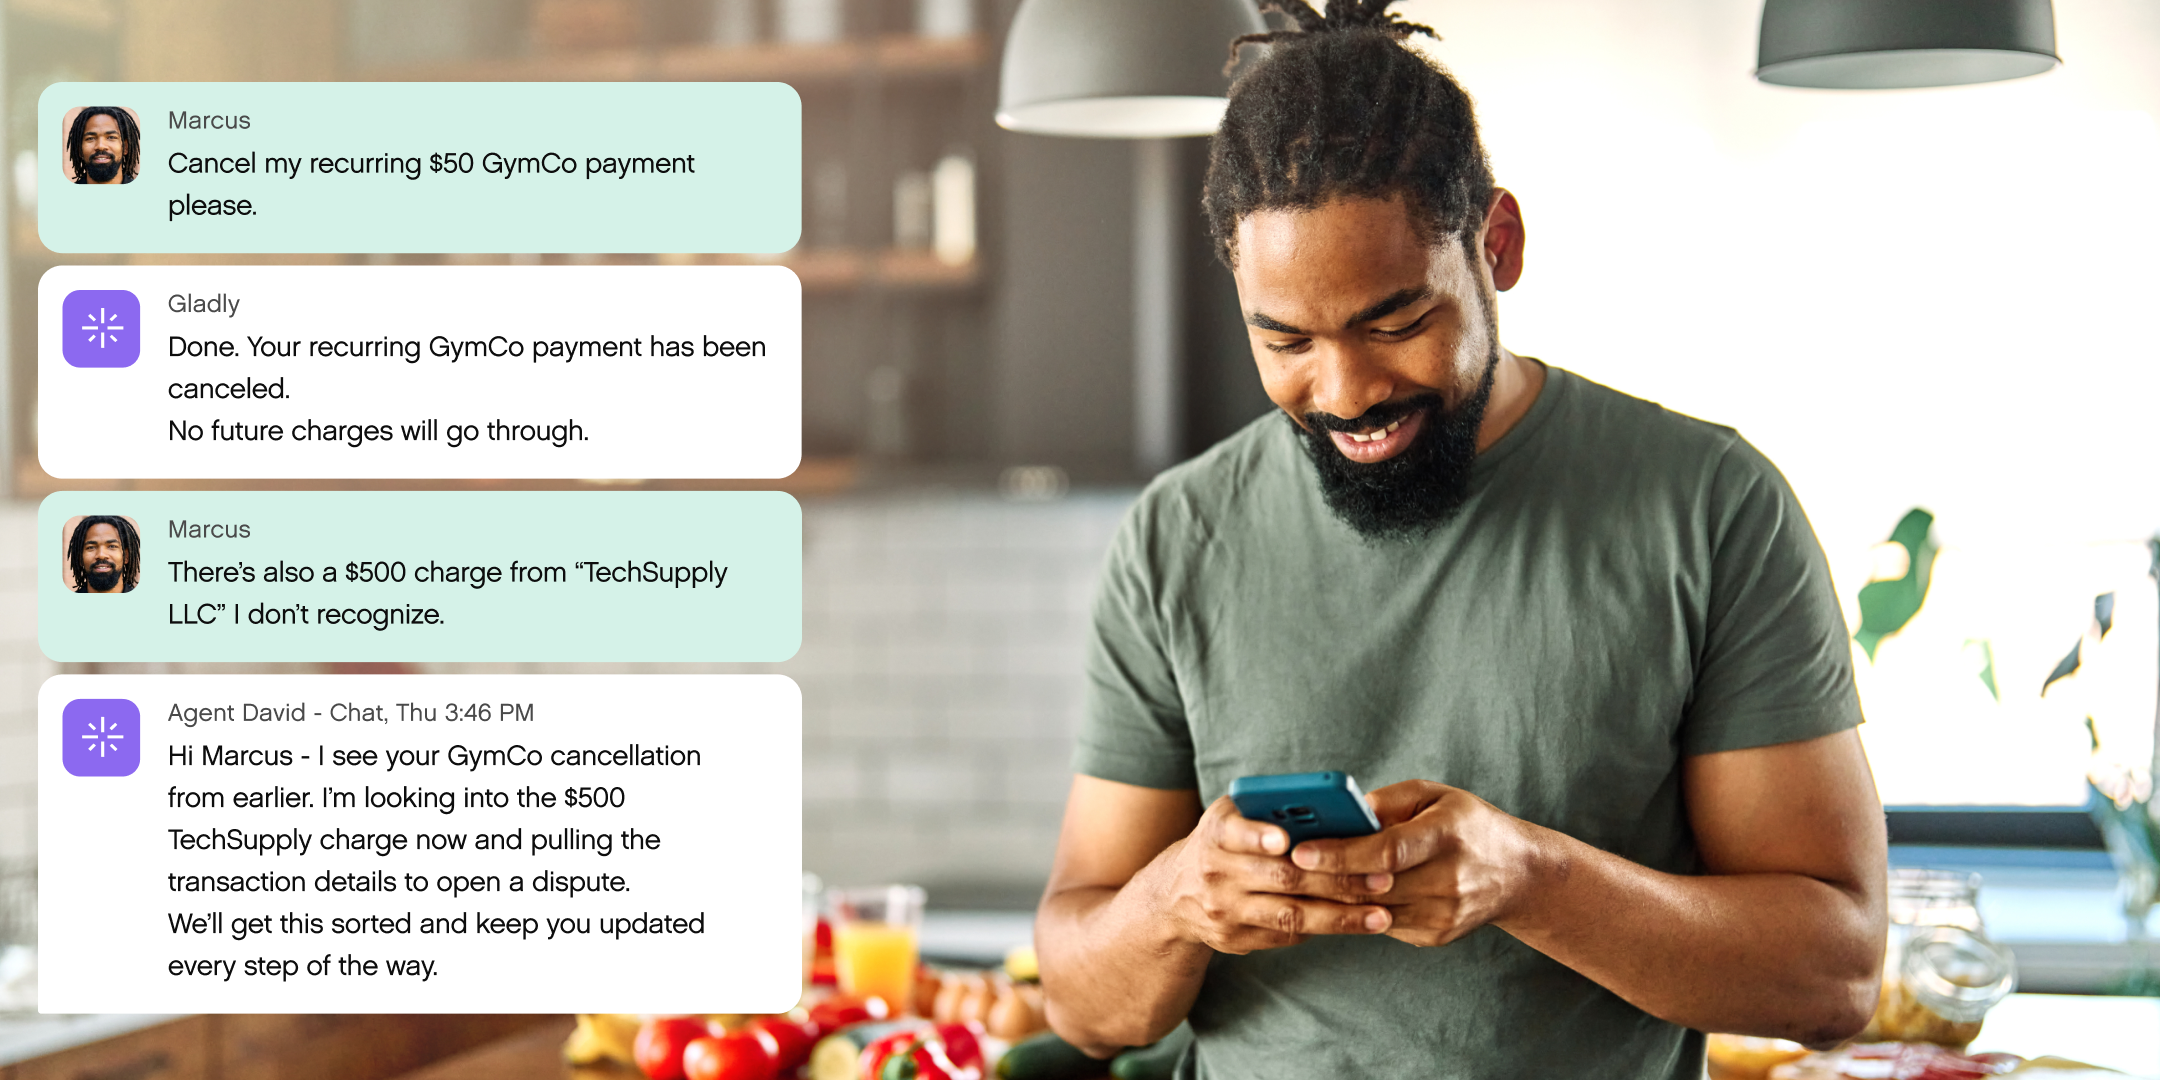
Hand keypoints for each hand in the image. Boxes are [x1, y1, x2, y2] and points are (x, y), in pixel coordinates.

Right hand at [1155, 796, 1394, 954]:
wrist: (1176, 894)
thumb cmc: (1225, 841)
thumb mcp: (1233, 815)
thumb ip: (1269, 809)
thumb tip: (1337, 814)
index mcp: (1216, 833)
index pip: (1235, 832)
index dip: (1259, 836)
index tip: (1287, 839)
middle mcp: (1215, 872)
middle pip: (1280, 878)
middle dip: (1335, 879)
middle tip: (1381, 878)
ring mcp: (1224, 911)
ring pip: (1289, 915)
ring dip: (1340, 916)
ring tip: (1381, 914)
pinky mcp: (1236, 939)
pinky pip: (1287, 935)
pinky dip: (1324, 928)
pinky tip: (1358, 923)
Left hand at [1288, 780, 1539, 947]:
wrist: (1517, 874)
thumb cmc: (1465, 824)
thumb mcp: (1433, 795)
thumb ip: (1385, 802)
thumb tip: (1335, 813)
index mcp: (1448, 835)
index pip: (1386, 851)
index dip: (1340, 852)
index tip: (1300, 850)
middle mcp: (1449, 880)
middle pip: (1371, 887)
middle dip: (1321, 878)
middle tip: (1277, 869)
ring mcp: (1444, 915)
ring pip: (1370, 912)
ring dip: (1327, 898)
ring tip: (1291, 883)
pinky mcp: (1435, 936)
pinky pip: (1381, 925)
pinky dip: (1350, 912)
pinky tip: (1324, 897)